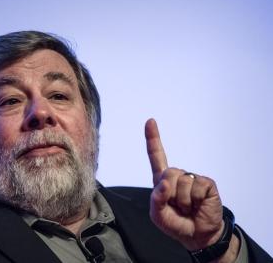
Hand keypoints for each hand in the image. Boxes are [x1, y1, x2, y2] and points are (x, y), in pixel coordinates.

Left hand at [145, 118, 223, 250]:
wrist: (197, 235)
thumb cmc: (175, 223)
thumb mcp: (158, 215)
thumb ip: (156, 199)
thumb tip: (164, 183)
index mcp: (162, 180)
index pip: (156, 156)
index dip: (153, 138)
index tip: (150, 121)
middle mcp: (178, 175)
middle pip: (168, 172)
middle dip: (170, 193)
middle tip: (177, 206)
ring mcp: (193, 178)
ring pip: (182, 181)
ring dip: (183, 200)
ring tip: (188, 207)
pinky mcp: (207, 183)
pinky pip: (197, 187)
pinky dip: (195, 200)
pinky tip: (198, 205)